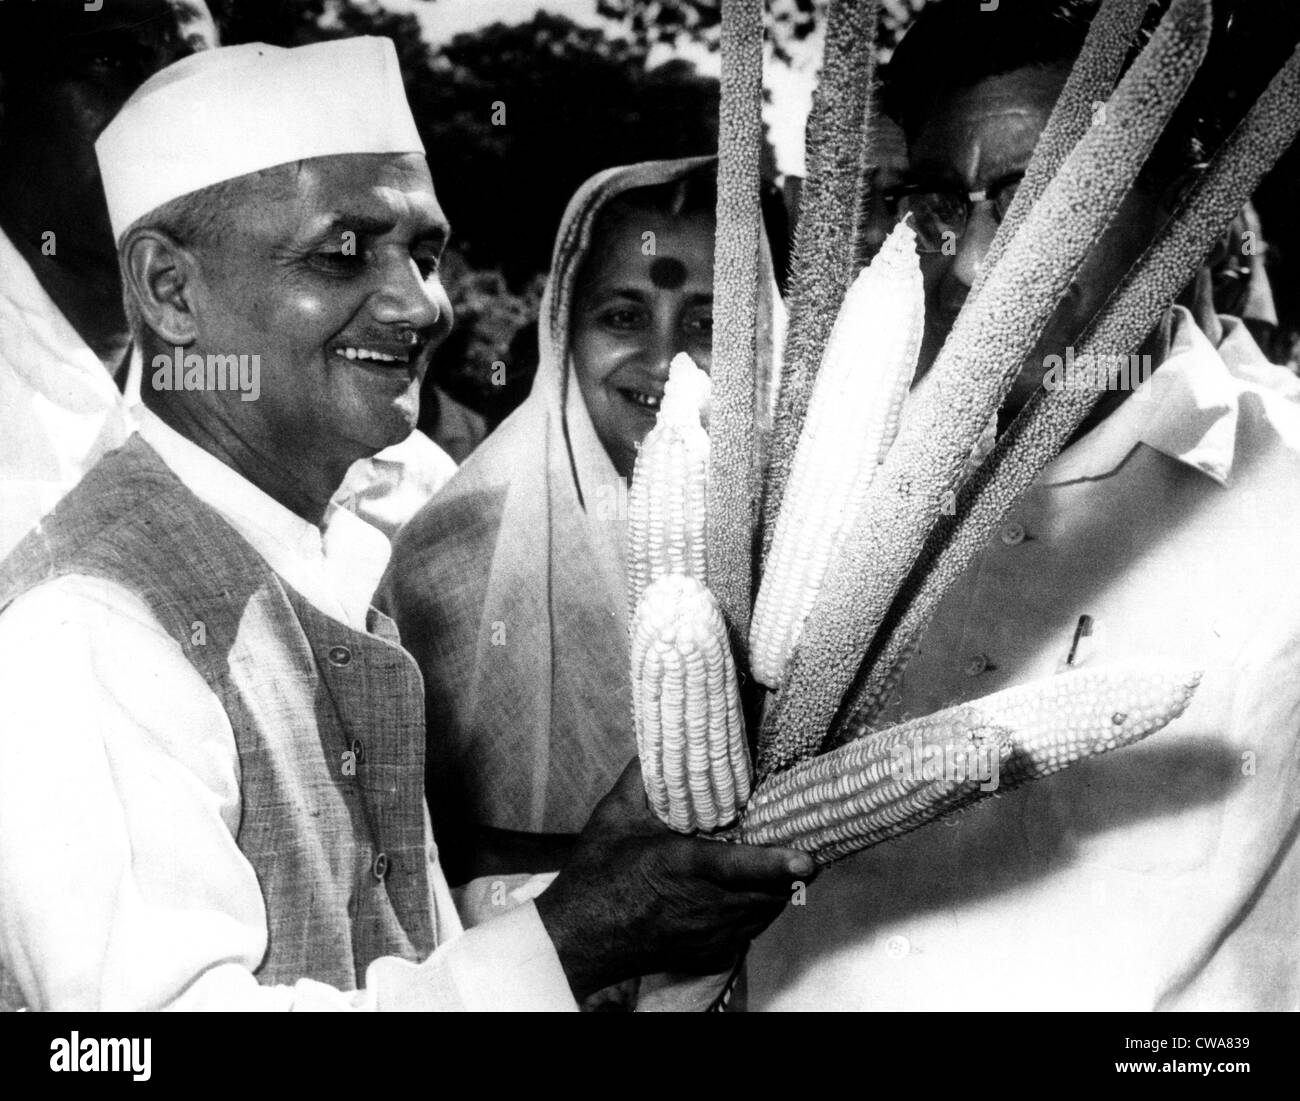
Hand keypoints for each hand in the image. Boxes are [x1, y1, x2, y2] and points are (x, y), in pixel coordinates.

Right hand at [534, 759, 814, 999]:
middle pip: (767, 891)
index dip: (773, 863)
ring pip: (765, 911)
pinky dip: (756, 908)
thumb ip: (644, 777)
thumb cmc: (597, 873)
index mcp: (678, 866)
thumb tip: (665, 737)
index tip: (806, 859)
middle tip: (804, 838)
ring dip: (775, 887)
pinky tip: (744, 890)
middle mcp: (701, 906)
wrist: (580, 937)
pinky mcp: (713, 953)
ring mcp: (710, 935)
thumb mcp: (614, 816)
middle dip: (789, 868)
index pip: (734, 867)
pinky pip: (751, 929)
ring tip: (779, 859)